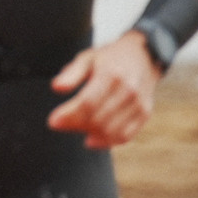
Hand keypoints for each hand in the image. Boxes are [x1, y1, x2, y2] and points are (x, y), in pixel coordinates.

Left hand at [46, 30, 161, 148]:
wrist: (143, 55)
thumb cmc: (109, 58)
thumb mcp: (87, 58)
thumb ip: (71, 74)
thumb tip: (56, 88)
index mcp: (111, 75)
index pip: (87, 103)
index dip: (69, 115)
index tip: (52, 122)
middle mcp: (128, 91)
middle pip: (98, 119)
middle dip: (75, 125)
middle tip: (61, 123)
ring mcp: (138, 104)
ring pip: (111, 131)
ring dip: (89, 133)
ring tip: (76, 127)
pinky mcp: (145, 114)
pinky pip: (125, 136)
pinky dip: (106, 142)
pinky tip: (91, 140)